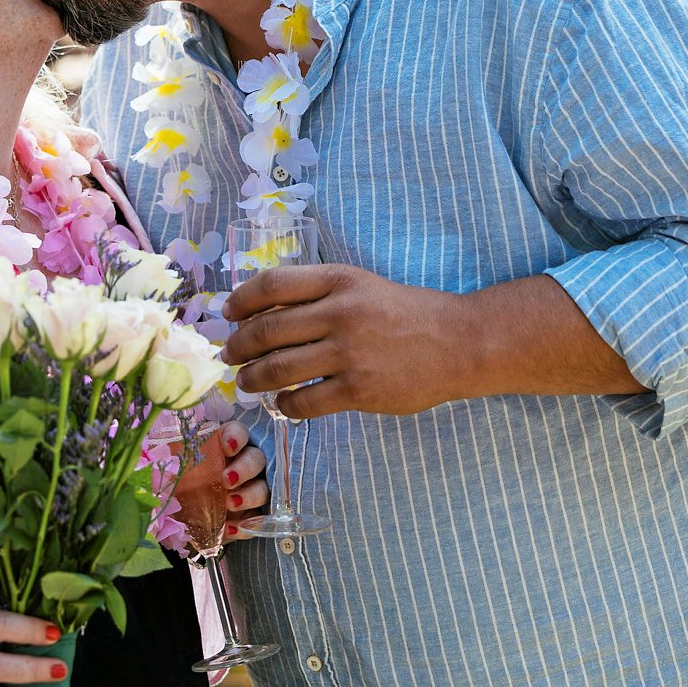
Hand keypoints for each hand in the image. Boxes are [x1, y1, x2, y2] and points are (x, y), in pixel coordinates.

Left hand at [172, 421, 268, 544]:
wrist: (172, 520)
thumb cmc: (173, 485)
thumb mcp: (170, 469)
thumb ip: (173, 456)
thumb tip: (161, 453)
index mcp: (222, 446)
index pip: (239, 432)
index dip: (237, 437)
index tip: (227, 447)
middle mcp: (241, 465)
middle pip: (256, 459)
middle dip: (245, 468)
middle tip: (227, 480)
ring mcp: (249, 491)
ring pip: (263, 489)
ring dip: (250, 495)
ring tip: (230, 504)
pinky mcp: (250, 516)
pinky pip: (258, 520)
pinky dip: (247, 524)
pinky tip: (230, 528)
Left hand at [223, 263, 474, 418]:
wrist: (459, 343)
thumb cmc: (406, 314)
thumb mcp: (362, 286)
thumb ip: (318, 294)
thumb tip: (261, 312)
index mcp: (339, 281)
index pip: (272, 285)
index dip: (241, 299)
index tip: (228, 312)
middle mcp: (341, 313)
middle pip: (267, 330)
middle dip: (238, 346)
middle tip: (229, 354)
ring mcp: (349, 353)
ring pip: (278, 369)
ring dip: (253, 378)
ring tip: (246, 382)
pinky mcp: (359, 390)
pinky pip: (304, 402)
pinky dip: (285, 405)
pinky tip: (284, 404)